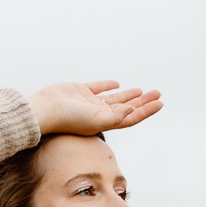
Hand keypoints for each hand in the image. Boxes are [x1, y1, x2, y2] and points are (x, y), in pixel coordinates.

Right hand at [26, 80, 162, 136]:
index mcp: (105, 122)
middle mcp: (99, 114)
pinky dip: (108, 86)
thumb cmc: (68, 119)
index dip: (146, 110)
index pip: (131, 117)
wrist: (45, 108)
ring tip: (143, 90)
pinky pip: (98, 88)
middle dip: (143, 101)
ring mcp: (90, 102)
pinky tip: (117, 84)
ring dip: (129, 95)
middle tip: (158, 93)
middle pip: (127, 107)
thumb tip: (133, 110)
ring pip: (115, 98)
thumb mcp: (95, 120)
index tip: (160, 103)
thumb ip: (115, 117)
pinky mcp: (80, 90)